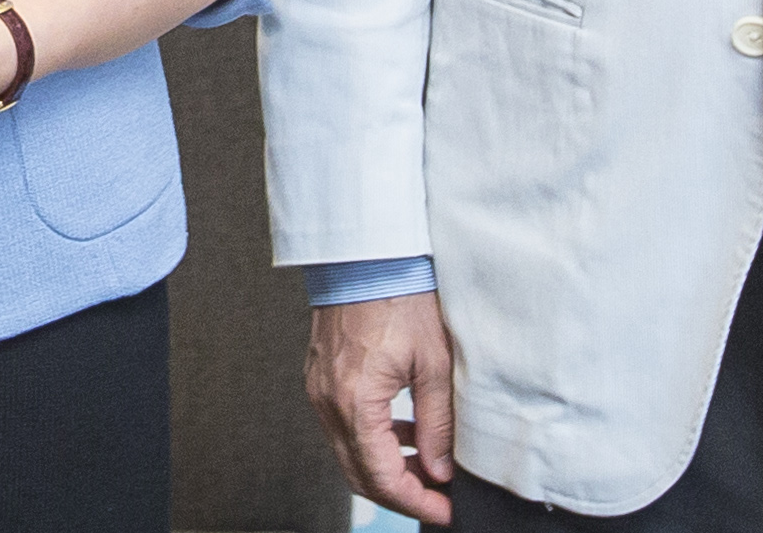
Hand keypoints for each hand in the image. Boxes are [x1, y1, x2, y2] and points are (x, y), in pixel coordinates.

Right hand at [308, 293, 459, 524]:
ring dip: (385, 467)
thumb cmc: (401, 296)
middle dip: (401, 492)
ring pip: (349, 453)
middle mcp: (328, 401)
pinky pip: (342, 426)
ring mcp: (318, 389)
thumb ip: (437, 424)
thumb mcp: (435, 364)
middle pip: (359, 474)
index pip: (381, 477)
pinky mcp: (319, 378)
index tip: (444, 510)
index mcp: (355, 400)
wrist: (367, 254)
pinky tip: (402, 431)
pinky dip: (371, 440)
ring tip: (427, 465)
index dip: (415, 502)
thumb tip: (440, 469)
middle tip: (438, 497)